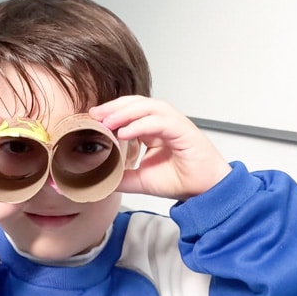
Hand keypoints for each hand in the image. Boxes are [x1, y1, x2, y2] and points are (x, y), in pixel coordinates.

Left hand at [90, 97, 231, 200]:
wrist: (204, 192)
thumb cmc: (180, 180)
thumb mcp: (141, 180)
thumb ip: (121, 176)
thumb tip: (99, 179)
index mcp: (153, 129)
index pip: (130, 111)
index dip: (111, 112)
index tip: (92, 118)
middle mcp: (163, 122)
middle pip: (136, 104)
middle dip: (113, 107)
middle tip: (94, 114)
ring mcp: (174, 123)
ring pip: (147, 108)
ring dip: (125, 112)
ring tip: (106, 121)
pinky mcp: (183, 130)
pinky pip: (159, 122)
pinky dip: (141, 125)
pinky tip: (125, 132)